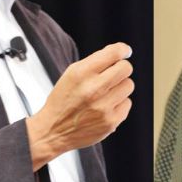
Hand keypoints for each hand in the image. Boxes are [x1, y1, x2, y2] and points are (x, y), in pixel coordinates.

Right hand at [25, 42, 133, 169]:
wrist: (53, 131)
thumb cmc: (64, 99)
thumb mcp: (72, 73)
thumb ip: (96, 61)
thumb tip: (122, 51)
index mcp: (82, 73)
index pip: (114, 53)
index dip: (123, 50)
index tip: (125, 51)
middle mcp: (94, 89)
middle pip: (126, 68)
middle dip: (121, 69)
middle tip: (113, 75)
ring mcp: (103, 107)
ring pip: (128, 85)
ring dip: (119, 87)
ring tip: (105, 94)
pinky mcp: (111, 122)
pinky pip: (127, 103)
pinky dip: (119, 104)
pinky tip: (105, 107)